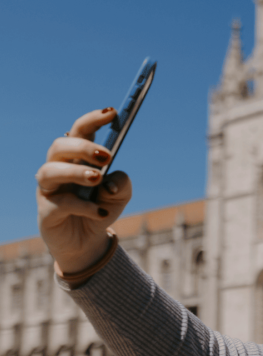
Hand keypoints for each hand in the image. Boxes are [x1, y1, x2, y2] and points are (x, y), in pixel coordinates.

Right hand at [36, 108, 132, 273]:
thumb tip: (111, 181)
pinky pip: (61, 203)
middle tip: (106, 156)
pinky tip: (101, 212)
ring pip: (50, 170)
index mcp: (77, 159)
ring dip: (75, 171)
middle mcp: (59, 168)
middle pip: (59, 146)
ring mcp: (49, 189)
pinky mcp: (47, 211)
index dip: (93, 120)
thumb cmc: (100, 210)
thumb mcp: (120, 196)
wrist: (87, 242)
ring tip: (97, 178)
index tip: (112, 113)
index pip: (80, 131)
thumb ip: (122, 183)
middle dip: (82, 147)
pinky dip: (84, 206)